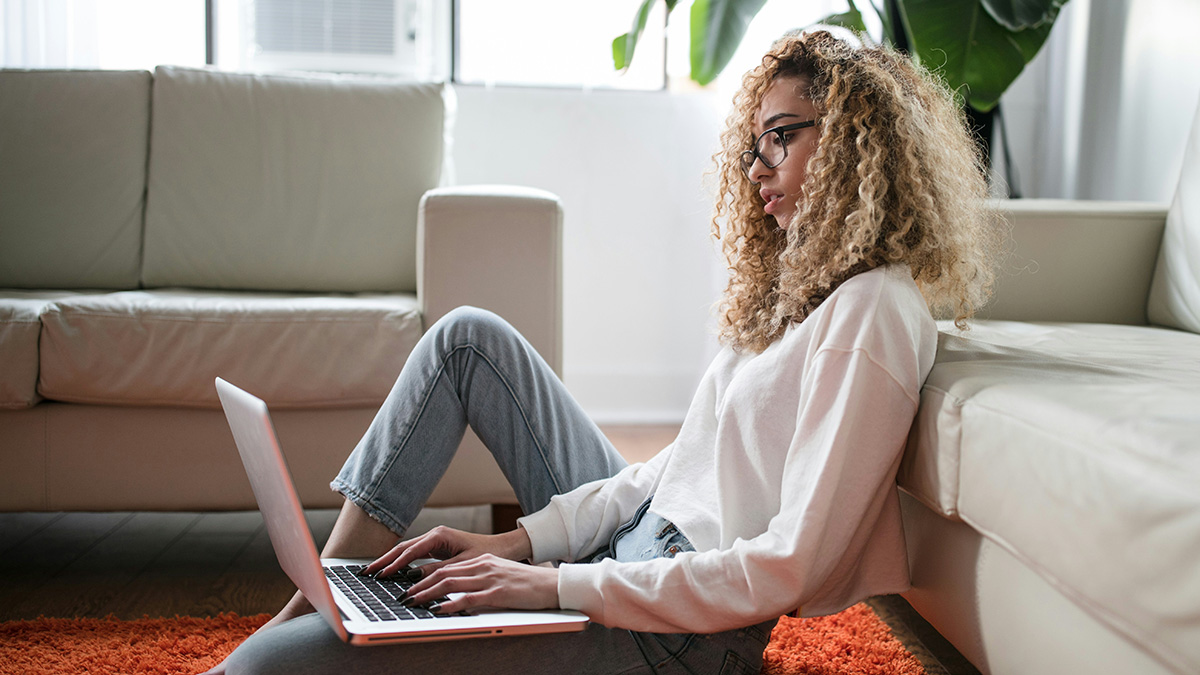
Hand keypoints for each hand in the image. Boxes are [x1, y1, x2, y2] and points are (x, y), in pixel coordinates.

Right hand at [363, 525, 532, 580]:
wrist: (502, 548)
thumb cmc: (486, 554)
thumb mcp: (462, 565)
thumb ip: (438, 571)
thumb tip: (414, 577)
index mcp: (439, 535)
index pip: (410, 551)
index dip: (393, 564)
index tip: (380, 575)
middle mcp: (434, 535)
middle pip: (402, 548)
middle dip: (384, 560)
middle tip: (366, 572)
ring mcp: (434, 540)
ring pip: (406, 551)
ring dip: (390, 561)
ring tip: (373, 572)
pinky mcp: (436, 548)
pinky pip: (414, 555)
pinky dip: (401, 562)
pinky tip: (391, 571)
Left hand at [403, 553, 558, 612]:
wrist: (553, 585)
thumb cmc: (528, 585)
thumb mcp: (500, 577)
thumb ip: (480, 580)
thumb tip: (458, 592)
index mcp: (483, 561)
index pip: (447, 567)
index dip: (425, 576)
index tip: (410, 586)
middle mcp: (483, 566)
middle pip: (443, 573)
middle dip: (419, 585)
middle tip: (403, 596)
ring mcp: (490, 578)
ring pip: (450, 583)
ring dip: (427, 594)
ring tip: (412, 602)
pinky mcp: (498, 593)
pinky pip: (468, 598)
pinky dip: (449, 604)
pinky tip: (437, 610)